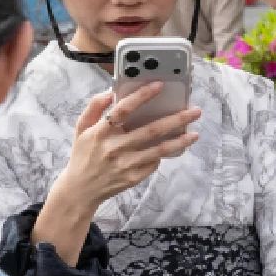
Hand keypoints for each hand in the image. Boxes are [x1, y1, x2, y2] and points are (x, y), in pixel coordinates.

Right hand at [55, 85, 199, 209]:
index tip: (160, 85)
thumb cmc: (83, 155)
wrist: (81, 189)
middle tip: (194, 111)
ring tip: (195, 134)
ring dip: (180, 141)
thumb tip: (111, 91)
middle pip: (151, 130)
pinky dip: (163, 154)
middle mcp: (115, 147)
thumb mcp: (81, 128)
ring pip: (159, 150)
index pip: (123, 109)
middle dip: (176, 119)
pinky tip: (173, 148)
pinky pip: (153, 163)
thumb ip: (94, 107)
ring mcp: (126, 164)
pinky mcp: (133, 177)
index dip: (142, 95)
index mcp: (101, 132)